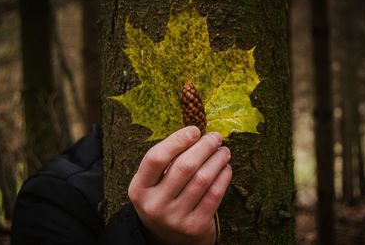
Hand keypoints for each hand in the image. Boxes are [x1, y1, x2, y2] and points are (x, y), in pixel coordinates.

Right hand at [128, 126, 231, 244]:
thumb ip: (167, 162)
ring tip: (223, 151)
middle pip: (184, 166)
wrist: (168, 239)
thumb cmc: (162, 200)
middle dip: (204, 147)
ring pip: (202, 179)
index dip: (177, 140)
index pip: (156, 158)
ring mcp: (175, 218)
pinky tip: (226, 168)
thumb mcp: (153, 184)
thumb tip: (195, 134)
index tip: (194, 130)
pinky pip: (214, 195)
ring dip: (217, 160)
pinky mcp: (195, 226)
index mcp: (139, 189)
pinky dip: (223, 177)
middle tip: (215, 137)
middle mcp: (154, 205)